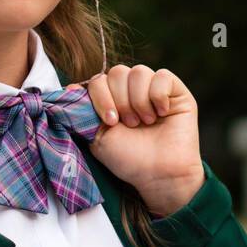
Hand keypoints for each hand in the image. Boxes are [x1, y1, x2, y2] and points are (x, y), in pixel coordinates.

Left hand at [69, 64, 203, 214]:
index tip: (110, 121)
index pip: (99, 79)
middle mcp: (132, 91)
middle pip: (117, 72)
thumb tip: (70, 88)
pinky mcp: (176, 91)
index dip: (101, 96)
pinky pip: (162, 76)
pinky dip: (158, 95)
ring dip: (139, 100)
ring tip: (145, 122)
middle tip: (130, 124)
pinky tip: (162, 113)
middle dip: (120, 100)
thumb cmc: (128, 159)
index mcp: (112, 99)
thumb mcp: (97, 136)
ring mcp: (154, 89)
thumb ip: (83, 113)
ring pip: (138, 72)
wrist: (158, 174)